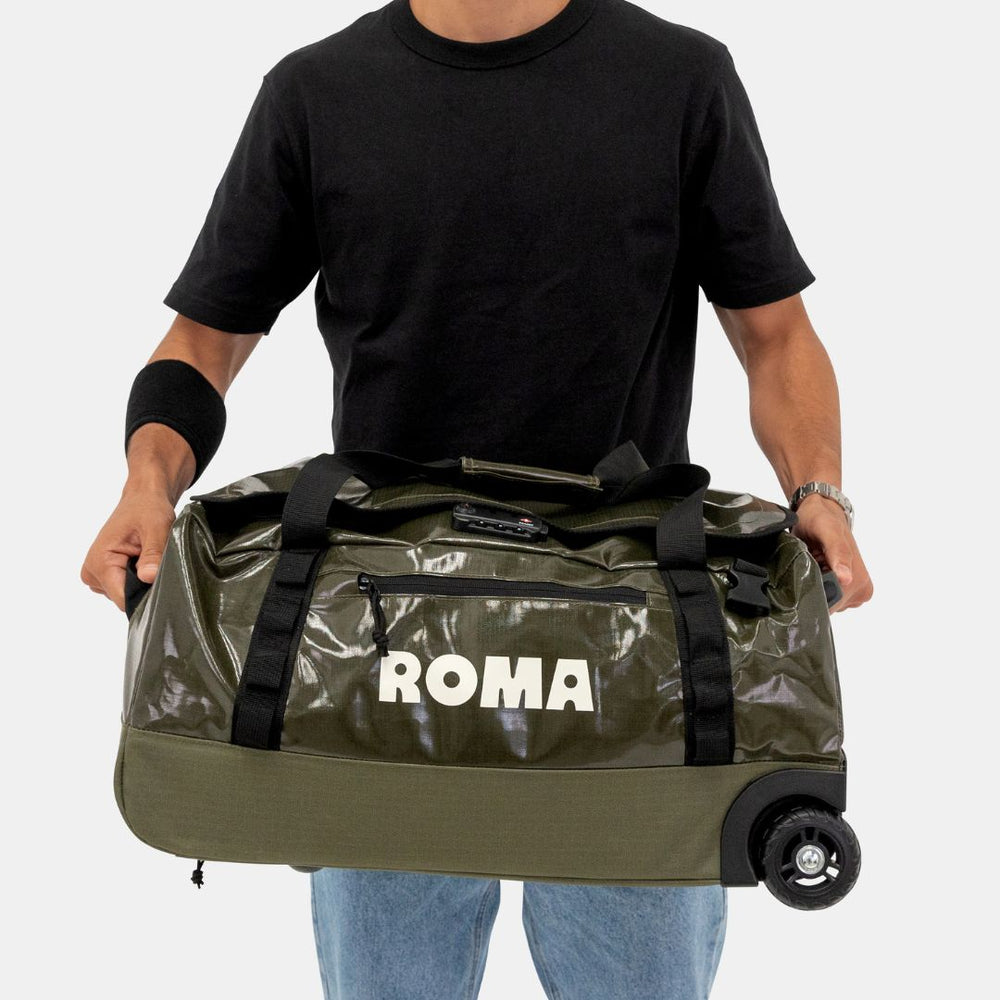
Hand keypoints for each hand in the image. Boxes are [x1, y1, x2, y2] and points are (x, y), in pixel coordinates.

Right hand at [80, 485, 175, 612]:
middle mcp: (92, 572)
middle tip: (156, 564)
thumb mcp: (156, 528)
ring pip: (124, 595)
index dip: (145, 596)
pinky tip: (141, 561)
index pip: (123, 599)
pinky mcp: (103, 575)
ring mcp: (95, 575)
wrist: (142, 499)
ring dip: (140, 581)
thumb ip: (152, 554)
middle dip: (144, 586)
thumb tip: (148, 577)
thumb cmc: (148, 509)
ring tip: (147, 558)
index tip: (162, 583)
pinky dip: (136, 579)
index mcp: (100, 561)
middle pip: (123, 599)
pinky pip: (123, 588)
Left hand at [791, 493, 872, 611]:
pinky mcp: (847, 592)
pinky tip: (816, 569)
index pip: (829, 607)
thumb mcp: (826, 530)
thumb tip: (846, 579)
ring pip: (826, 603)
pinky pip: (826, 596)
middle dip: (812, 589)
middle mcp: (860, 591)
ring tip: (813, 565)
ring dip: (814, 586)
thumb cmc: (821, 520)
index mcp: (858, 582)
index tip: (803, 575)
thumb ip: (836, 552)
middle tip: (808, 566)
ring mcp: (855, 594)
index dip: (810, 593)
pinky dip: (817, 585)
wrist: (823, 513)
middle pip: (827, 607)